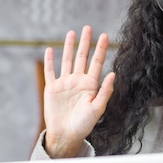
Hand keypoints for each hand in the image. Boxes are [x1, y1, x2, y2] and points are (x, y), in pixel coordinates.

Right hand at [43, 25, 114, 157]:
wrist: (66, 135)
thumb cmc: (84, 124)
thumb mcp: (98, 108)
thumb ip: (105, 91)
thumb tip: (113, 74)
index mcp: (90, 84)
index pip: (96, 62)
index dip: (100, 49)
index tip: (104, 35)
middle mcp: (78, 81)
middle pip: (81, 57)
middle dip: (85, 42)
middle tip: (87, 28)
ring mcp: (65, 83)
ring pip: (66, 60)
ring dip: (68, 47)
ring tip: (71, 33)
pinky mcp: (52, 88)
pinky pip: (50, 72)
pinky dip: (49, 61)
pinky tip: (49, 50)